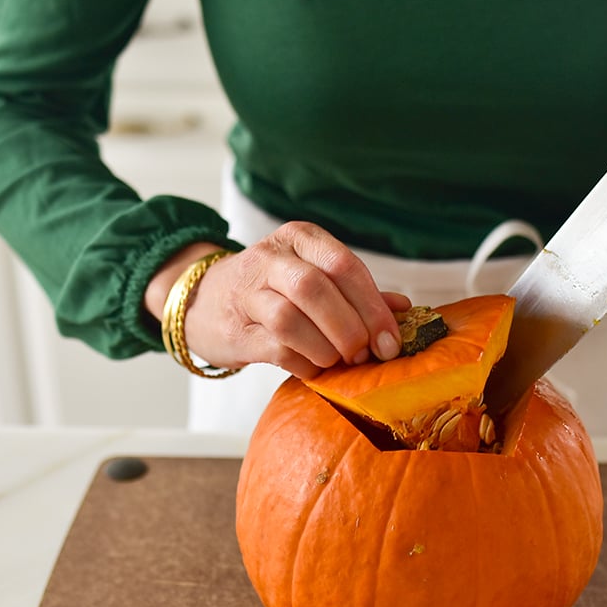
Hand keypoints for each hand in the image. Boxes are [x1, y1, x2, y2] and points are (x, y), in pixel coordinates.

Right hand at [147, 222, 409, 379]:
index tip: (391, 339)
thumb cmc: (271, 290)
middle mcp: (271, 258)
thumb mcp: (312, 276)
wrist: (202, 300)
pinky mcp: (235, 330)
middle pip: (318, 288)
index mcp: (299, 239)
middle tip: (366, 353)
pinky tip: (314, 368)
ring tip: (338, 360)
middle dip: (351, 327)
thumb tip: (405, 309)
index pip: (344, 265)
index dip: (373, 305)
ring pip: (292, 319)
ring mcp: (248, 293)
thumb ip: (356, 291)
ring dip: (326, 347)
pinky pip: (276, 348)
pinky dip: (305, 363)